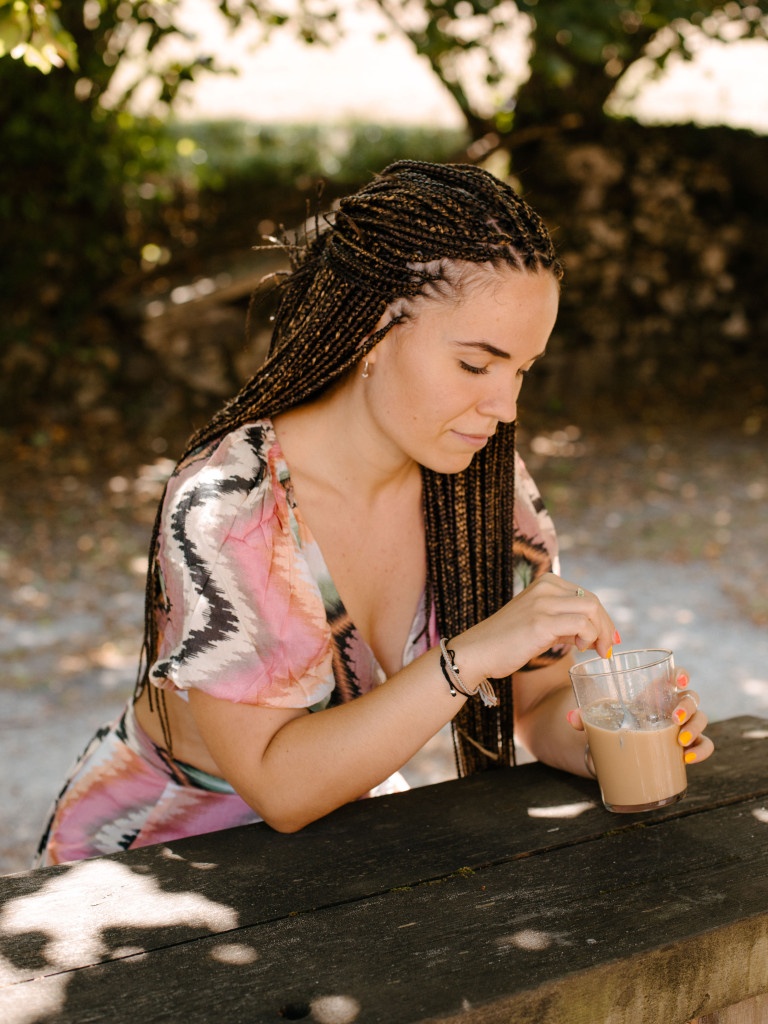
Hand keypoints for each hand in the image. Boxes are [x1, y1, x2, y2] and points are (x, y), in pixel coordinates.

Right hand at [458, 573, 616, 683]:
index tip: (606, 638)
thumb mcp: (538, 622)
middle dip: (606, 627)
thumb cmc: (506, 642)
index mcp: (545, 582)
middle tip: (606, 649)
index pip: (586, 595)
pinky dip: (588, 638)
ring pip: (592, 610)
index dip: (602, 618)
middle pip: (593, 601)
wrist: (477, 651)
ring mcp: (543, 603)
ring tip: (593, 650)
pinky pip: (581, 625)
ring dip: (600, 633)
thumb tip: (592, 632)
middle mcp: (545, 587)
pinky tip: (580, 649)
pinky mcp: (541, 622)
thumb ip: (563, 621)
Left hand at [566, 668, 714, 766]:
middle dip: (688, 706)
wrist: (616, 751)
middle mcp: (672, 707)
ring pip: (701, 719)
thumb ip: (585, 717)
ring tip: (680, 741)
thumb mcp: (599, 721)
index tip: (679, 682)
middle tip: (675, 719)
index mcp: (654, 693)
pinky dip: (701, 750)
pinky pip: (705, 745)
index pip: (676, 677)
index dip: (682, 675)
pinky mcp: (685, 747)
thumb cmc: (612, 727)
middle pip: (692, 698)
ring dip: (695, 728)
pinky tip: (687, 758)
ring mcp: (682, 727)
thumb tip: (573, 717)